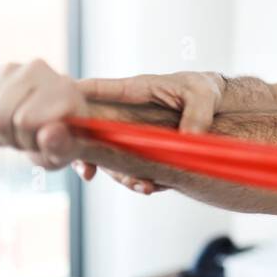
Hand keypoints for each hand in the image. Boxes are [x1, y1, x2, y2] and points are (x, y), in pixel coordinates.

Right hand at [0, 59, 88, 169]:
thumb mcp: (71, 150)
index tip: (45, 139)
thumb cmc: (66, 137)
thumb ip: (63, 145)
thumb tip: (48, 134)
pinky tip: (4, 123)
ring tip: (19, 130)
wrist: (57, 116)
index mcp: (63, 87)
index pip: (23, 121)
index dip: (30, 141)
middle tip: (31, 137)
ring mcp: (10, 68)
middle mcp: (36, 69)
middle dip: (11, 139)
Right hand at [73, 71, 223, 193]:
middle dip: (85, 152)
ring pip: (108, 154)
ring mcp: (130, 132)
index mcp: (133, 90)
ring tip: (142, 186)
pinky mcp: (142, 149)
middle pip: (90, 130)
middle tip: (88, 171)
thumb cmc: (205, 89)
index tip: (56, 119)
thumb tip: (187, 137)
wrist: (220, 103)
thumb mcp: (204, 94)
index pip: (92, 90)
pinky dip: (137, 178)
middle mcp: (125, 112)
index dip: (68, 102)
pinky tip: (151, 187)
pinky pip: (130, 166)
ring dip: (118, 173)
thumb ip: (196, 112)